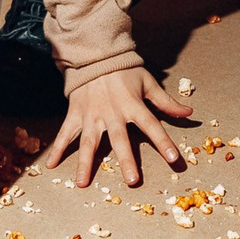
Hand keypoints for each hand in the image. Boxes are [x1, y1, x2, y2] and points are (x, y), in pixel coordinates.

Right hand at [37, 65, 193, 187]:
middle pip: (120, 140)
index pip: (152, 126)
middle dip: (126, 160)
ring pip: (88, 142)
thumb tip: (189, 113)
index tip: (174, 159)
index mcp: (133, 105)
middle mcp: (112, 113)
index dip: (164, 142)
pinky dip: (57, 149)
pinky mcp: (75, 114)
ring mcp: (91, 115)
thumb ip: (167, 102)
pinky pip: (65, 134)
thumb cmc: (125, 72)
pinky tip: (50, 165)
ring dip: (85, 162)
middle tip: (132, 181)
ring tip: (82, 183)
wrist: (95, 55)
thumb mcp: (148, 83)